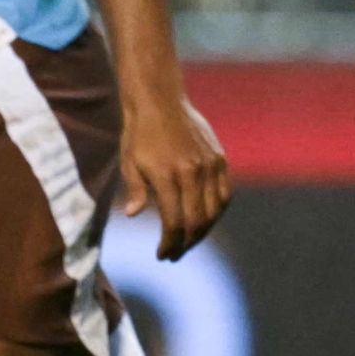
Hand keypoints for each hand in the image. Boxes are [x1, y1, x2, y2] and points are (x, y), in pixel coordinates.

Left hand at [118, 90, 230, 260]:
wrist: (160, 100)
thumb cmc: (139, 133)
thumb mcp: (129, 162)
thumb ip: (135, 190)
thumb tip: (133, 214)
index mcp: (168, 175)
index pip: (175, 222)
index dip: (170, 244)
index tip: (162, 255)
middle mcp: (193, 172)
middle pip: (197, 221)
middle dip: (186, 243)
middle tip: (175, 254)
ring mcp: (210, 165)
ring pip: (215, 211)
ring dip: (203, 231)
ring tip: (190, 241)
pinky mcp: (219, 159)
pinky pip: (225, 193)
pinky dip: (218, 211)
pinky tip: (207, 219)